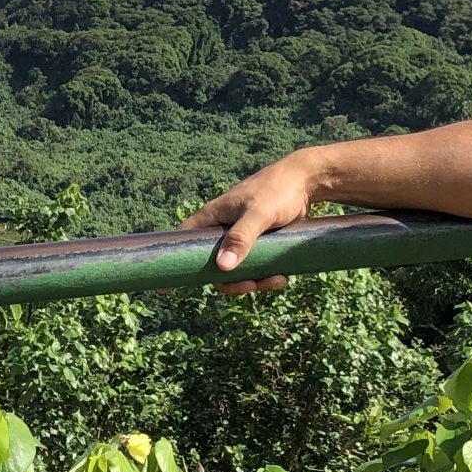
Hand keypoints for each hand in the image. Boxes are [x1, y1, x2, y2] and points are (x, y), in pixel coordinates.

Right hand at [178, 154, 318, 296]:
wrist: (306, 182)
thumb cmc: (277, 190)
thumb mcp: (258, 213)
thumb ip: (241, 237)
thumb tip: (222, 267)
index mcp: (213, 218)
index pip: (184, 241)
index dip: (175, 263)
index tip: (165, 289)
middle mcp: (223, 230)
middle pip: (213, 267)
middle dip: (231, 282)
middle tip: (251, 286)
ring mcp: (241, 239)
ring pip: (237, 271)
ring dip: (254, 282)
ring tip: (277, 280)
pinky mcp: (258, 245)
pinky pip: (255, 268)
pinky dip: (266, 276)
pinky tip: (282, 276)